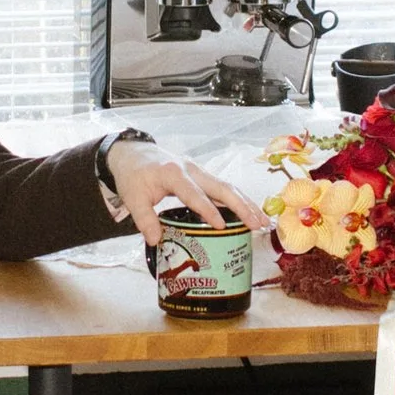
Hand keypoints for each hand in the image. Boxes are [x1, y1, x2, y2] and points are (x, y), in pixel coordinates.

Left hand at [107, 147, 266, 246]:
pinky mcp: (203, 176)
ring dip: (246, 204)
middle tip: (257, 224)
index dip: (208, 210)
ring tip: (262, 222)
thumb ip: (144, 219)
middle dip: (241, 206)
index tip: (221, 227)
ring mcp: (199, 172)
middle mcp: (191, 170)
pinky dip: (239, 201)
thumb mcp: (132, 197)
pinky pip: (224, 188)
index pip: (194, 194)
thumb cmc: (134, 175)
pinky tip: (251, 214)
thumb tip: (156, 241)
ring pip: (228, 187)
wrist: (135, 154)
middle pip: (221, 187)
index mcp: (173, 174)